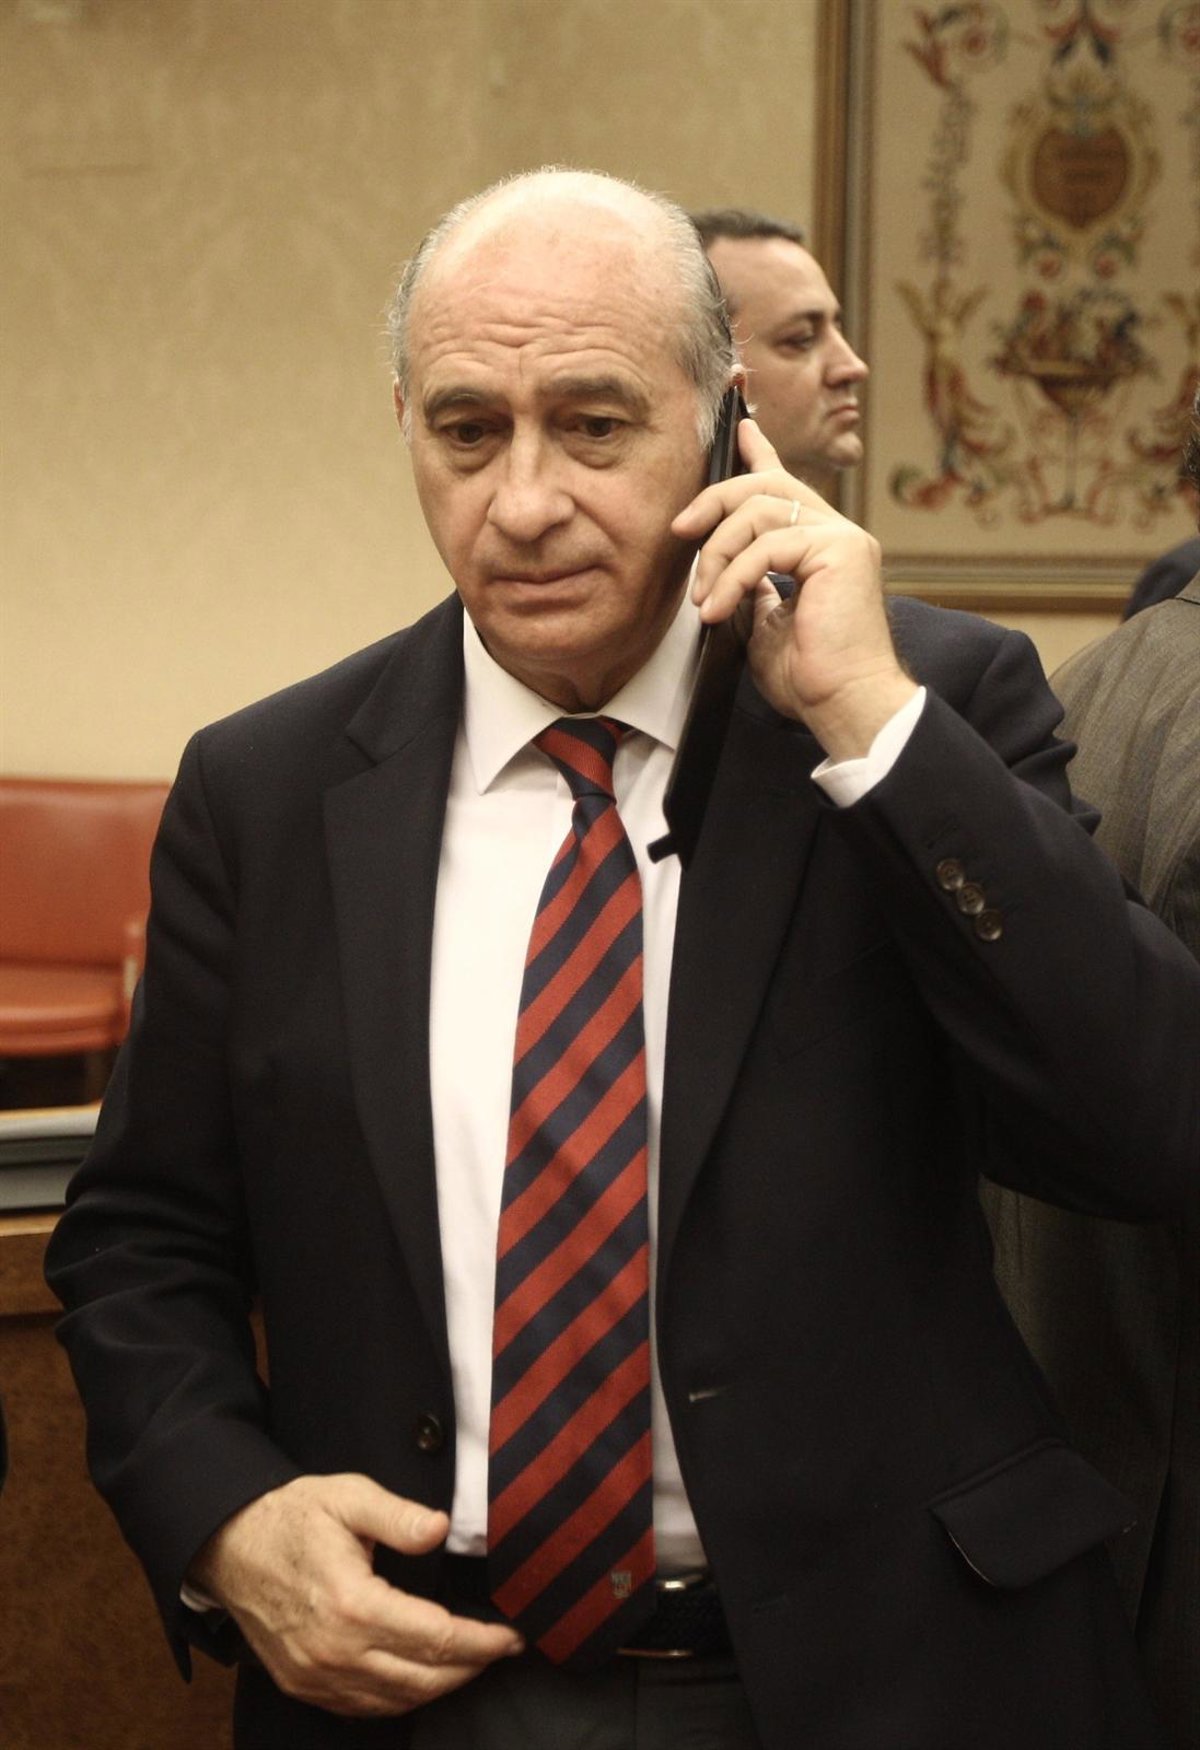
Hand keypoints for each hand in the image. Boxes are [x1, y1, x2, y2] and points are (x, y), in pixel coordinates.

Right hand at [187, 1474, 523, 1717]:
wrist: (228, 1547)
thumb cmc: (292, 1517)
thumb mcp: (347, 1496)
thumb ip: (398, 1515)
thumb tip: (441, 1528)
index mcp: (353, 1604)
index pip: (436, 1637)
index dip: (481, 1641)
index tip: (512, 1635)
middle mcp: (336, 1651)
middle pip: (425, 1677)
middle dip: (472, 1666)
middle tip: (502, 1648)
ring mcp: (318, 1675)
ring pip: (398, 1700)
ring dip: (442, 1685)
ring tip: (472, 1662)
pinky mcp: (304, 1685)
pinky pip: (366, 1708)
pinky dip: (403, 1697)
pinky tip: (422, 1677)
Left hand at [672, 418, 916, 760]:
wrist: (846, 705)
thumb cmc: (812, 677)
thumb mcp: (764, 624)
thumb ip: (751, 588)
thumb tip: (724, 572)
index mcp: (821, 545)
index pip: (785, 483)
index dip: (759, 451)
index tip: (738, 426)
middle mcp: (836, 533)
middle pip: (765, 485)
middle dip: (714, 502)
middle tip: (681, 531)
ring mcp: (842, 538)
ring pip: (760, 510)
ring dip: (717, 553)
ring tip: (702, 599)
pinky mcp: (841, 550)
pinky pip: (769, 546)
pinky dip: (733, 576)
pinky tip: (717, 609)